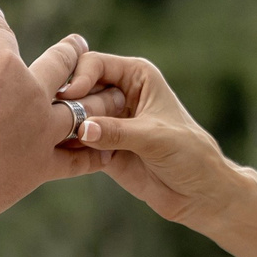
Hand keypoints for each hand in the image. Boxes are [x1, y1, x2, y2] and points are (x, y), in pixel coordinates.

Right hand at [0, 0, 104, 221]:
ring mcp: (38, 132)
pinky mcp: (40, 168)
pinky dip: (93, 149)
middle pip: (58, 65)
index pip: (0, 34)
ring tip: (104, 90)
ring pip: (77, 108)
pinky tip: (103, 146)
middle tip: (79, 43)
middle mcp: (28, 94)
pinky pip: (77, 157)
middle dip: (68, 51)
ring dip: (92, 97)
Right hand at [51, 50, 240, 228]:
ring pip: (72, 115)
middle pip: (78, 88)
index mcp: (136, 76)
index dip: (79, 77)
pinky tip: (60, 155)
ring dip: (63, 126)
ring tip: (58, 140)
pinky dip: (66, 146)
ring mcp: (108, 121)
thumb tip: (84, 129)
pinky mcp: (101, 147)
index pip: (95, 64)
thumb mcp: (155, 138)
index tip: (70, 97)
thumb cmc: (189, 155)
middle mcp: (118, 94)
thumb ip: (118, 132)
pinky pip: (74, 142)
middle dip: (67, 104)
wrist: (198, 193)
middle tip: (61, 124)